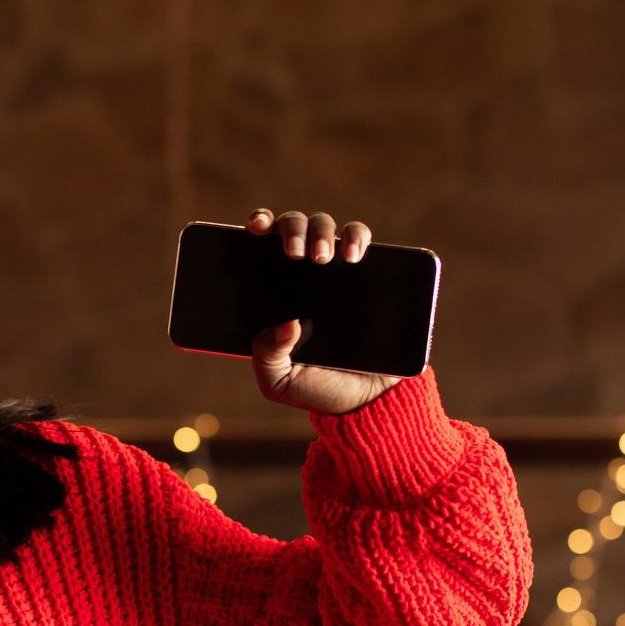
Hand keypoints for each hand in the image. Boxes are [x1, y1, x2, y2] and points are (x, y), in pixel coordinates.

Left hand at [244, 208, 401, 415]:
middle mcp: (304, 272)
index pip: (262, 246)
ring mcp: (337, 270)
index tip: (255, 229)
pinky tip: (353, 255)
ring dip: (322, 231)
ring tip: (325, 258)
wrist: (367, 401)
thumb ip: (267, 356)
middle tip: (295, 254)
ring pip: (326, 227)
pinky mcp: (369, 274)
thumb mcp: (279, 381)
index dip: (259, 225)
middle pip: (294, 227)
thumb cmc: (317, 388)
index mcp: (275, 290)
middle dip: (292, 229)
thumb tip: (283, 322)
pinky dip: (358, 237)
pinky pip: (362, 240)